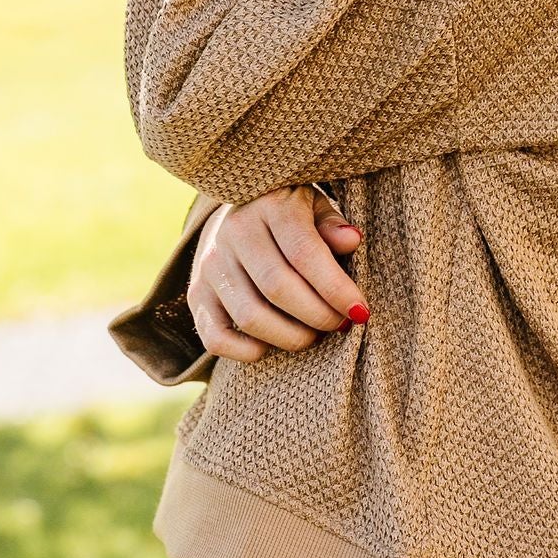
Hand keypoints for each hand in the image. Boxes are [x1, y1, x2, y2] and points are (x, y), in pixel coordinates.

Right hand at [189, 190, 368, 363]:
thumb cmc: (291, 213)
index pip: (304, 253)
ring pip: (251, 316)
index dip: (336, 288)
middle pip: (278, 288)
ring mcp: (211, 265)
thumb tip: (352, 240)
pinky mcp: (197, 294)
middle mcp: (234, 233)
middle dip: (318, 316)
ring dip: (291, 337)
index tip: (361, 311)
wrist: (238, 209)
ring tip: (315, 334)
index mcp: (269, 205)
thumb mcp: (315, 206)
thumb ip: (332, 225)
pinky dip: (246, 352)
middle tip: (341, 324)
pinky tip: (272, 347)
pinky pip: (215, 337)